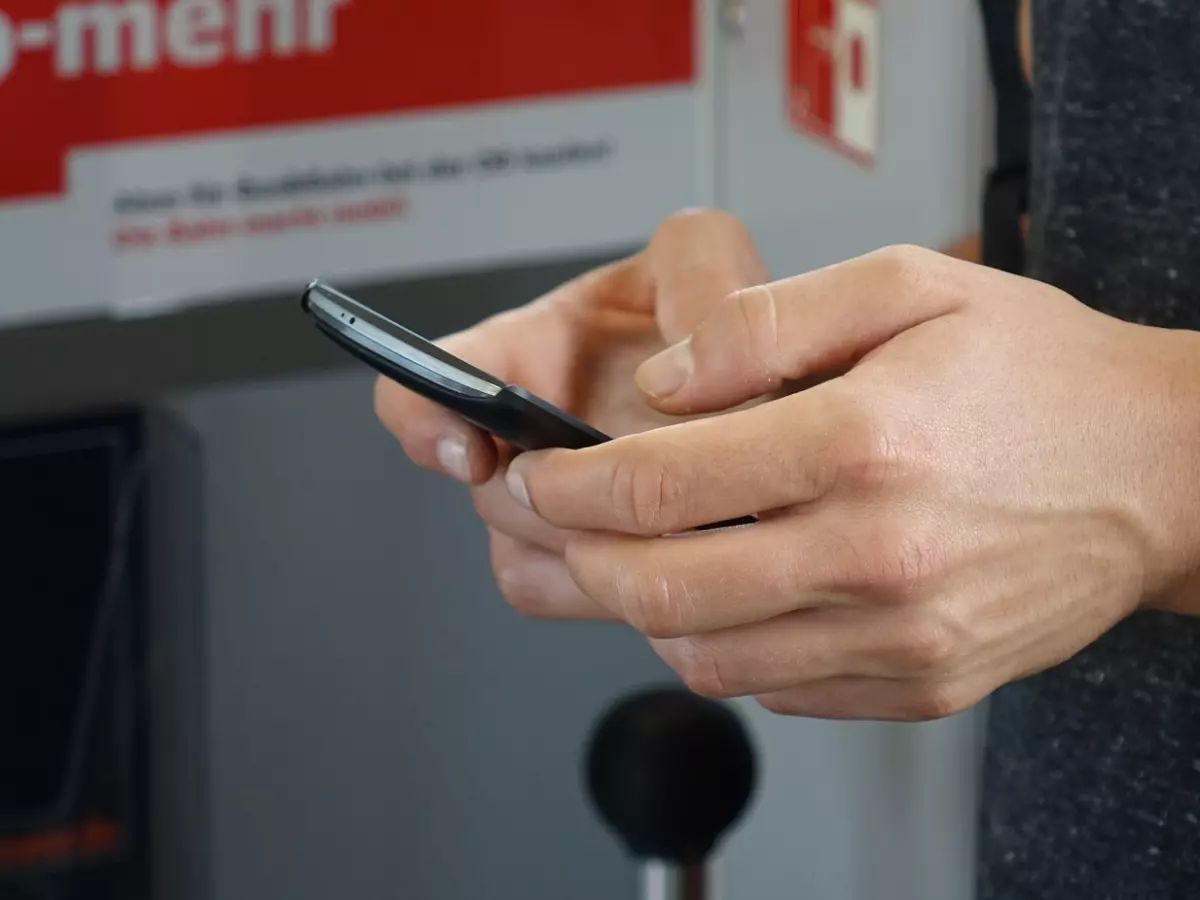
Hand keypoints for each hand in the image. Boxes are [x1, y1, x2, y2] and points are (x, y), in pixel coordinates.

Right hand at [374, 209, 768, 618]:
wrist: (757, 394)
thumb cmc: (709, 321)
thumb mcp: (704, 259)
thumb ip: (694, 270)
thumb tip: (675, 364)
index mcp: (526, 355)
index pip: (426, 384)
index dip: (424, 416)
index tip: (469, 449)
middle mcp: (526, 439)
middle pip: (491, 494)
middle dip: (564, 494)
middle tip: (642, 478)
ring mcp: (556, 509)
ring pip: (525, 554)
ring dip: (595, 542)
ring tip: (678, 507)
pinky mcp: (591, 570)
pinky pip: (569, 594)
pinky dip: (617, 582)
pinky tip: (676, 547)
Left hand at [504, 245, 1199, 719]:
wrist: (1163, 470)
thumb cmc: (1040, 374)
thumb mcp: (907, 285)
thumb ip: (767, 322)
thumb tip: (664, 382)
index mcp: (864, 441)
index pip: (661, 484)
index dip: (569, 482)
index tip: (536, 471)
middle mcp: (878, 554)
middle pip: (663, 589)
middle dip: (574, 557)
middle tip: (547, 521)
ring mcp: (900, 636)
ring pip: (707, 657)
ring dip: (636, 611)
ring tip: (621, 556)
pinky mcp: (918, 684)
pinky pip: (775, 689)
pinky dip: (719, 647)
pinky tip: (718, 594)